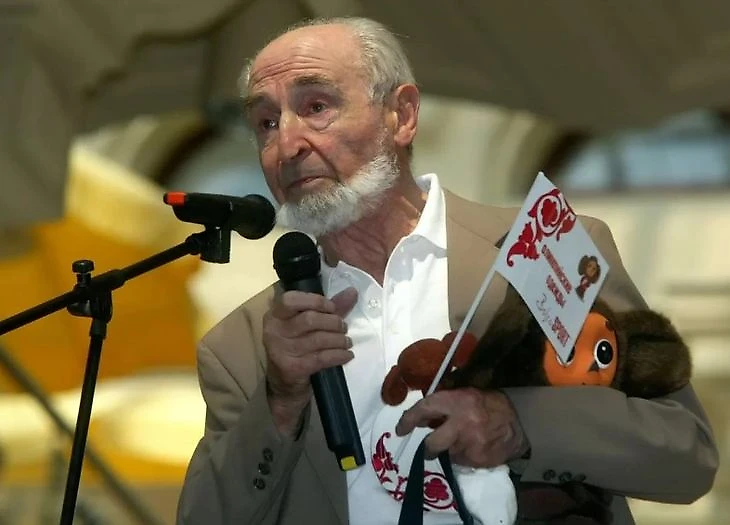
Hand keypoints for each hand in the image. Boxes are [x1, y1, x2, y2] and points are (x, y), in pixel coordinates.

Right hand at [264, 287, 357, 435]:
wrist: (284, 385)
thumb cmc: (298, 347)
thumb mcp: (308, 325)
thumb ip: (329, 308)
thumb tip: (352, 292)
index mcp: (275, 315)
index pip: (291, 299)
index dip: (316, 301)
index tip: (332, 308)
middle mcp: (274, 331)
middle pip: (310, 319)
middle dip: (333, 322)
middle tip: (343, 327)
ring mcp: (281, 350)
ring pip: (318, 339)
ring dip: (339, 340)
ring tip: (347, 342)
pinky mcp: (292, 368)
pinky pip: (321, 358)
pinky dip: (338, 355)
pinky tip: (347, 355)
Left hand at [395, 388, 528, 467]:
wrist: (521, 423)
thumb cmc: (490, 405)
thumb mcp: (467, 394)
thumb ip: (445, 403)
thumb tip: (421, 418)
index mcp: (458, 401)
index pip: (425, 408)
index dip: (409, 420)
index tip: (400, 430)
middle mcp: (462, 423)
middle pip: (432, 444)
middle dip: (429, 448)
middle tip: (430, 448)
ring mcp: (471, 444)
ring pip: (448, 454)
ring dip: (451, 449)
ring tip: (466, 440)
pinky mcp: (479, 459)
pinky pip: (462, 462)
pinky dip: (465, 457)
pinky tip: (476, 447)